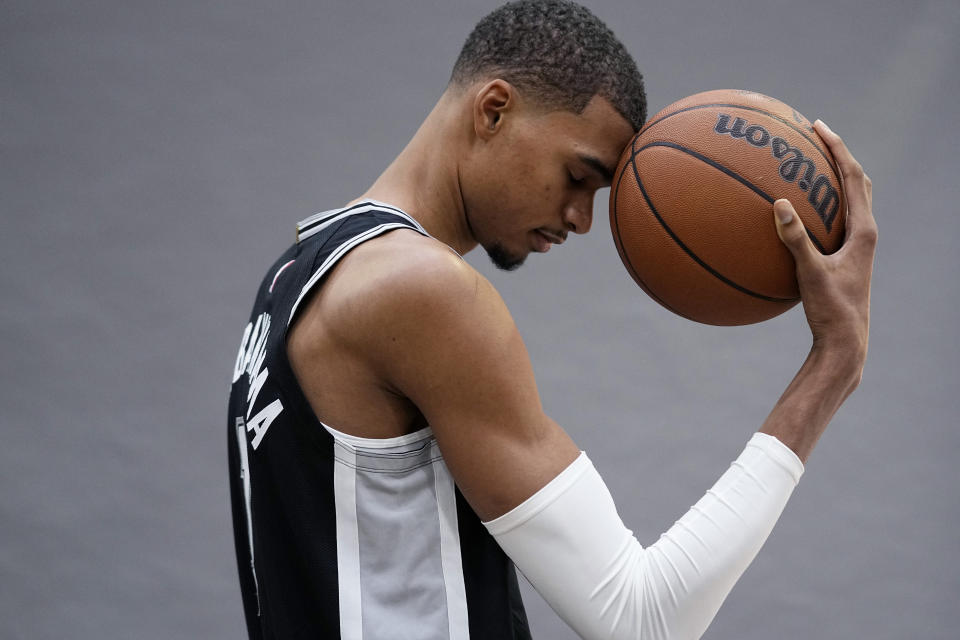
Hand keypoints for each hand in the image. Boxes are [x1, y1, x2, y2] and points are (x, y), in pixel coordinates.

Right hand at [773, 119, 876, 382]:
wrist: (846, 342)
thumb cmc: (831, 310)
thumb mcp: (809, 273)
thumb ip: (795, 239)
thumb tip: (778, 204)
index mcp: (864, 231)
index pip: (853, 177)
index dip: (837, 148)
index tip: (818, 126)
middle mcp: (865, 234)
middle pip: (857, 182)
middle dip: (837, 156)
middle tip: (815, 137)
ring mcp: (857, 247)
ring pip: (849, 201)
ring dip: (832, 179)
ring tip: (807, 166)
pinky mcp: (846, 259)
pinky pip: (833, 222)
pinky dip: (817, 208)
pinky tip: (791, 215)